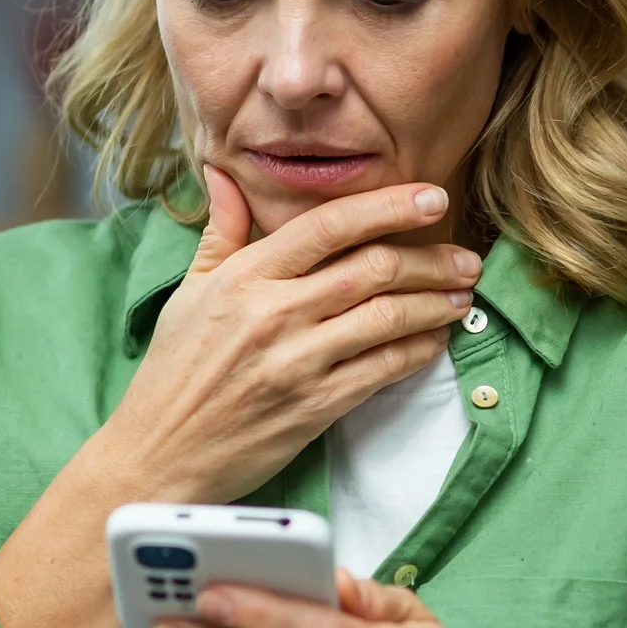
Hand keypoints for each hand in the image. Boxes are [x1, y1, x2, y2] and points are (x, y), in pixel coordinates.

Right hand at [92, 165, 481, 504]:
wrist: (162, 451)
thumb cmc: (175, 370)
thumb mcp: (190, 291)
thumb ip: (221, 232)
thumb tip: (225, 176)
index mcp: (245, 277)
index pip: (329, 226)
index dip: (388, 206)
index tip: (431, 198)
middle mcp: (274, 313)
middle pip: (372, 268)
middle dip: (431, 258)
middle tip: (465, 255)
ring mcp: (297, 362)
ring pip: (388, 316)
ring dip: (435, 302)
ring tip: (461, 293)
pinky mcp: (315, 407)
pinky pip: (384, 369)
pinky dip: (419, 350)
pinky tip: (435, 339)